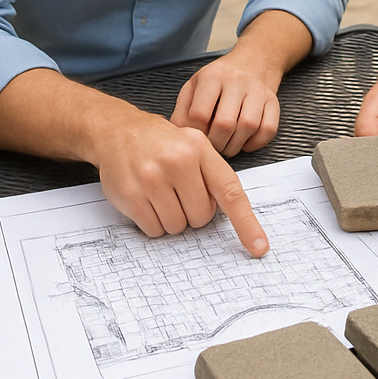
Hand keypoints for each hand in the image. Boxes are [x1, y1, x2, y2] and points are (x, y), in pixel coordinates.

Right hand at [89, 110, 268, 257]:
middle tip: (179, 192)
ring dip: (172, 218)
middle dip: (192, 212)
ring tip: (161, 194)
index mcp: (200, 150)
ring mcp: (152, 179)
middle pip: (201, 218)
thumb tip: (229, 214)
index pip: (230, 192)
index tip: (259, 247)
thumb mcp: (194, 145)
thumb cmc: (162, 143)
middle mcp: (177, 162)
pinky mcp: (131, 196)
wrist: (118, 131)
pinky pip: (154, 230)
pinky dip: (153, 222)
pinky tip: (147, 200)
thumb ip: (213, 175)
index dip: (247, 223)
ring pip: (177, 227)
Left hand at [171, 55, 280, 156]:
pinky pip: (268, 129)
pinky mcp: (273, 101)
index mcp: (212, 76)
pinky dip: (255, 143)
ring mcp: (258, 91)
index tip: (198, 138)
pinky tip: (245, 141)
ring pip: (248, 127)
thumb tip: (179, 136)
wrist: (254, 59)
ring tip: (227, 146)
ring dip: (235, 146)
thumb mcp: (194, 85)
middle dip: (217, 144)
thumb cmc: (220, 78)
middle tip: (213, 147)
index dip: (196, 133)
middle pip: (225, 124)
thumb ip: (182, 110)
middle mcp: (237, 81)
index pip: (199, 114)